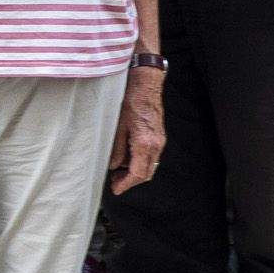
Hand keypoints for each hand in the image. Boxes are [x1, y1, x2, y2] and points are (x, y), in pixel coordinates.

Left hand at [109, 69, 167, 192]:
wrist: (145, 83)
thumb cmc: (129, 100)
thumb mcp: (117, 126)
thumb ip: (116, 149)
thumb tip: (114, 166)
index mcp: (145, 143)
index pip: (138, 173)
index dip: (126, 184)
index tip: (115, 189)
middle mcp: (156, 144)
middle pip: (146, 173)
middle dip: (130, 180)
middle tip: (114, 182)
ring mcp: (160, 140)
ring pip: (150, 165)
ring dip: (135, 172)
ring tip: (118, 171)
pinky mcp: (159, 136)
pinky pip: (151, 156)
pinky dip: (140, 162)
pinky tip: (127, 158)